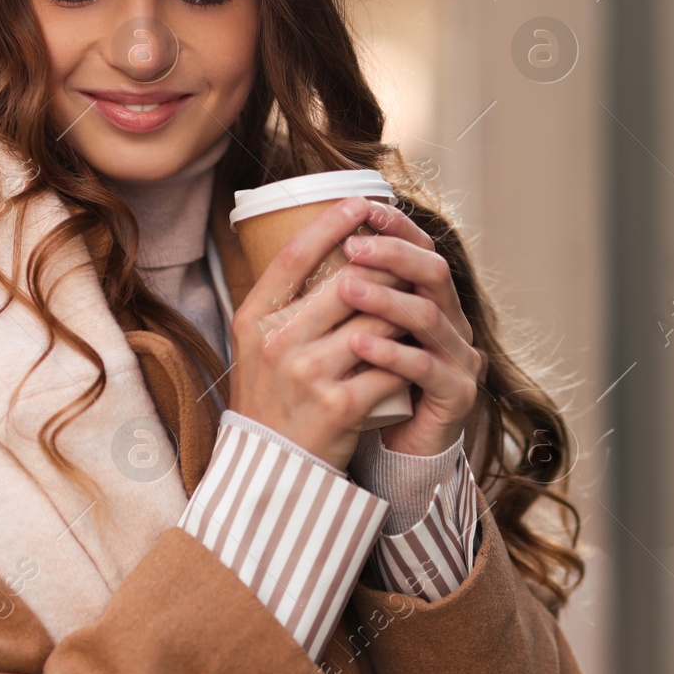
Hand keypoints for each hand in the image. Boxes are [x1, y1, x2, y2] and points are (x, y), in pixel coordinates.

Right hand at [227, 195, 416, 470]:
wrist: (271, 470)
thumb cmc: (270, 401)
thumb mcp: (257, 346)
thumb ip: (284, 303)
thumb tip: (323, 247)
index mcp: (254, 320)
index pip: (295, 256)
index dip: (331, 223)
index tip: (360, 203)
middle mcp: (278, 342)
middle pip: (347, 282)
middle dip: (385, 268)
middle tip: (408, 258)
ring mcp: (308, 373)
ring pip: (376, 319)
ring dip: (403, 310)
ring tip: (419, 302)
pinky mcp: (340, 404)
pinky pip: (388, 364)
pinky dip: (406, 356)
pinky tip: (418, 351)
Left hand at [337, 200, 483, 457]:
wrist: (393, 452)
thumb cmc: (368, 388)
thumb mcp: (355, 335)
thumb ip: (347, 298)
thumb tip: (303, 244)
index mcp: (431, 300)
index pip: (422, 249)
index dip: (397, 227)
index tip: (362, 207)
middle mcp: (453, 323)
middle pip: (434, 273)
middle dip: (393, 255)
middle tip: (353, 246)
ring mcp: (459, 358)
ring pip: (430, 316)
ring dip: (386, 299)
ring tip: (347, 288)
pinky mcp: (457, 394)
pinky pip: (426, 367)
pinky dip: (392, 353)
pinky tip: (360, 345)